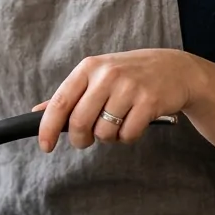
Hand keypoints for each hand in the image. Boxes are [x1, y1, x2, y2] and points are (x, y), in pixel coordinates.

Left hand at [33, 49, 201, 151]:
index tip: (44, 146)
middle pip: (80, 122)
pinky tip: (134, 123)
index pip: (60, 102)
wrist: (176, 69)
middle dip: (80, 139)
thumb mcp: (98, 75)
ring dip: (108, 137)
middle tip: (85, 140)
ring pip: (104, 132)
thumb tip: (38, 113)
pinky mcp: (149, 102)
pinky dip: (127, 137)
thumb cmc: (130, 74)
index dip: (48, 128)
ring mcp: (129, 87)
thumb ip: (70, 95)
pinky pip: (127, 135)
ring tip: (118, 123)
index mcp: (89, 68)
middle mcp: (107, 75)